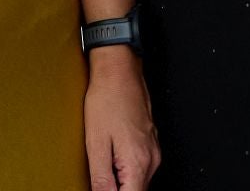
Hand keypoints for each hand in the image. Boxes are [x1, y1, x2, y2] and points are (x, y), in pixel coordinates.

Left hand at [85, 48, 159, 189]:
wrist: (119, 70)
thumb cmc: (107, 99)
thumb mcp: (95, 143)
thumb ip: (101, 178)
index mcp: (138, 163)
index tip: (102, 188)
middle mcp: (151, 159)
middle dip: (116, 190)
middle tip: (98, 177)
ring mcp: (153, 150)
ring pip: (137, 181)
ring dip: (120, 181)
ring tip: (103, 162)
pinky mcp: (150, 142)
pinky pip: (140, 167)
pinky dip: (125, 169)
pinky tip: (110, 155)